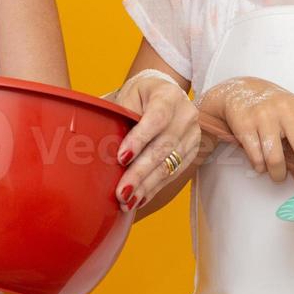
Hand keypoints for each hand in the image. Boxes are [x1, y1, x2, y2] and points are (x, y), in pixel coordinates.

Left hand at [112, 70, 201, 209]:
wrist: (164, 92)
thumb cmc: (140, 95)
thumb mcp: (127, 96)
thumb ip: (119, 117)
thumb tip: (101, 147)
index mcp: (168, 95)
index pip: (156, 119)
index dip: (139, 139)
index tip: (122, 158)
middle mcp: (185, 114)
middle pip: (162, 148)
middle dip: (140, 173)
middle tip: (121, 191)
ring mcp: (192, 134)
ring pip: (169, 165)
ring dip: (146, 186)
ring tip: (127, 201)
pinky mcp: (192, 151)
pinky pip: (173, 173)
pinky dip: (155, 187)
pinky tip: (140, 197)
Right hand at [208, 77, 293, 191]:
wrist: (239, 90)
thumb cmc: (272, 107)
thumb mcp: (293, 114)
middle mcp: (285, 110)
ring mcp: (264, 117)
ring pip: (276, 158)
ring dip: (279, 174)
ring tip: (278, 175)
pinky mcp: (245, 125)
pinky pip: (256, 157)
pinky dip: (260, 167)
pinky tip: (261, 164)